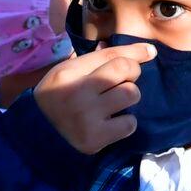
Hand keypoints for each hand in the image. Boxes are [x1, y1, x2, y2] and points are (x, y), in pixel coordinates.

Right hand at [34, 42, 155, 154]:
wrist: (39, 135)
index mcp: (67, 73)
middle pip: (125, 70)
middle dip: (129, 74)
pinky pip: (130, 124)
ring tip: (114, 102)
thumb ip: (99, 59)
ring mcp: (85, 118)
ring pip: (131, 94)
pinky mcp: (94, 140)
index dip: (135, 51)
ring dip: (128, 97)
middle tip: (118, 83)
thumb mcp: (69, 71)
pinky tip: (111, 123)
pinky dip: (125, 122)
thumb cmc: (60, 96)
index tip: (150, 51)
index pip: (111, 55)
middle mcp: (76, 93)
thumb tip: (144, 50)